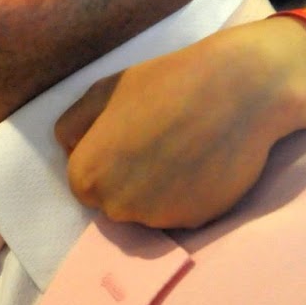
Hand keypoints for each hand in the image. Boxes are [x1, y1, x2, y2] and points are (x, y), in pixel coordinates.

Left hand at [54, 17, 305, 228]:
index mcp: (87, 177)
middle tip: (158, 142)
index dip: (106, 161)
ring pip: (149, 211)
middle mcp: (117, 207)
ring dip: (159, 190)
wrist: (237, 88)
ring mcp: (158, 219)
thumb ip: (73, 126)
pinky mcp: (196, 222)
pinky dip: (190, 195)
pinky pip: (183, 213)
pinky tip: (203, 162)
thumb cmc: (165, 82)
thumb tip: (68, 150)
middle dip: (130, 179)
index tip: (129, 139)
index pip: (85, 184)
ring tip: (183, 149)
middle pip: (115, 202)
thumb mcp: (102, 91)